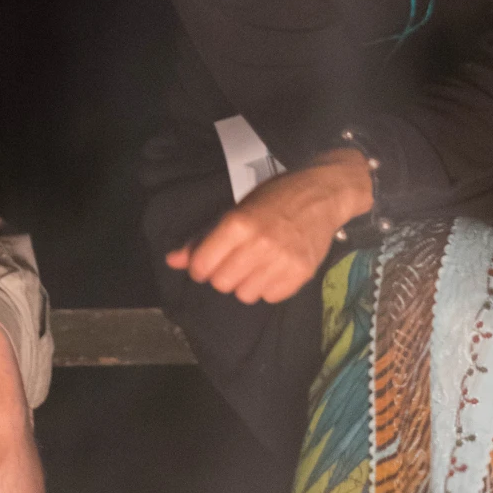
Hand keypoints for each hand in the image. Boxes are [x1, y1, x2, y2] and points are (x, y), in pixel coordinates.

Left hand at [166, 151, 372, 303]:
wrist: (322, 195)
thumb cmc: (274, 199)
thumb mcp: (235, 210)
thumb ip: (203, 238)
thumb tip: (171, 261)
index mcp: (237, 224)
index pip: (202, 265)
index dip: (200, 267)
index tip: (207, 262)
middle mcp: (259, 244)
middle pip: (222, 284)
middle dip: (223, 275)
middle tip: (235, 261)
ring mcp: (282, 261)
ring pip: (245, 295)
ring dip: (246, 283)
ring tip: (257, 264)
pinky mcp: (301, 274)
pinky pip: (270, 297)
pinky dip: (269, 287)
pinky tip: (274, 269)